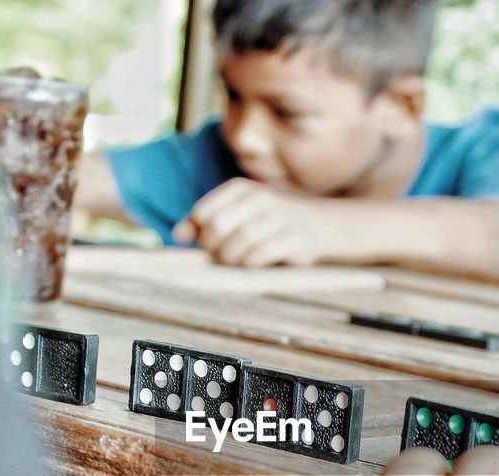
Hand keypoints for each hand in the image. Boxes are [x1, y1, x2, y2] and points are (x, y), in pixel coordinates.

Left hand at [171, 178, 334, 267]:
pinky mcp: (294, 238)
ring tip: (237, 261)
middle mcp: (260, 198)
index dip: (200, 234)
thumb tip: (177, 235)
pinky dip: (251, 263)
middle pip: (218, 227)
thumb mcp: (238, 214)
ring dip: (232, 259)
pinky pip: (261, 254)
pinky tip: (253, 263)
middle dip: (214, 249)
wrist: (321, 225)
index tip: (209, 243)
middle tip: (221, 256)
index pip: (204, 213)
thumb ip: (205, 223)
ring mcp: (279, 218)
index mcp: (241, 189)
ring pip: (239, 241)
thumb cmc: (269, 223)